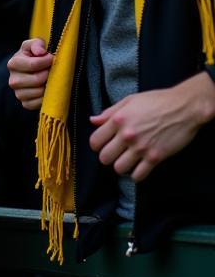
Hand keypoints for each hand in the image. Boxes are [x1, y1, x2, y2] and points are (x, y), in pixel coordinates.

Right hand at [8, 38, 53, 110]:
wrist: (33, 71)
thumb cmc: (34, 56)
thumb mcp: (35, 45)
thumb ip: (37, 43)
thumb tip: (41, 52)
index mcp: (13, 63)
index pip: (33, 65)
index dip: (46, 61)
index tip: (52, 58)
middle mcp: (13, 80)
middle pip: (36, 80)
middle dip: (47, 74)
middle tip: (50, 70)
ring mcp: (18, 93)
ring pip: (38, 92)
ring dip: (48, 86)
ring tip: (49, 79)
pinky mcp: (25, 104)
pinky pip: (38, 103)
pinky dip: (45, 97)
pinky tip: (46, 89)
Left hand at [88, 73, 214, 181]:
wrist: (184, 108)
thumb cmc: (157, 101)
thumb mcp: (129, 101)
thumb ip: (109, 112)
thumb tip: (92, 120)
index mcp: (118, 120)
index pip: (95, 141)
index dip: (96, 145)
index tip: (102, 145)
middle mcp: (127, 135)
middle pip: (105, 158)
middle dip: (107, 158)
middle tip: (114, 154)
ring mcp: (141, 148)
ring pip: (119, 169)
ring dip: (121, 167)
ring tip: (126, 161)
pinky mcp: (155, 157)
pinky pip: (139, 175)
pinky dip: (136, 175)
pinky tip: (139, 168)